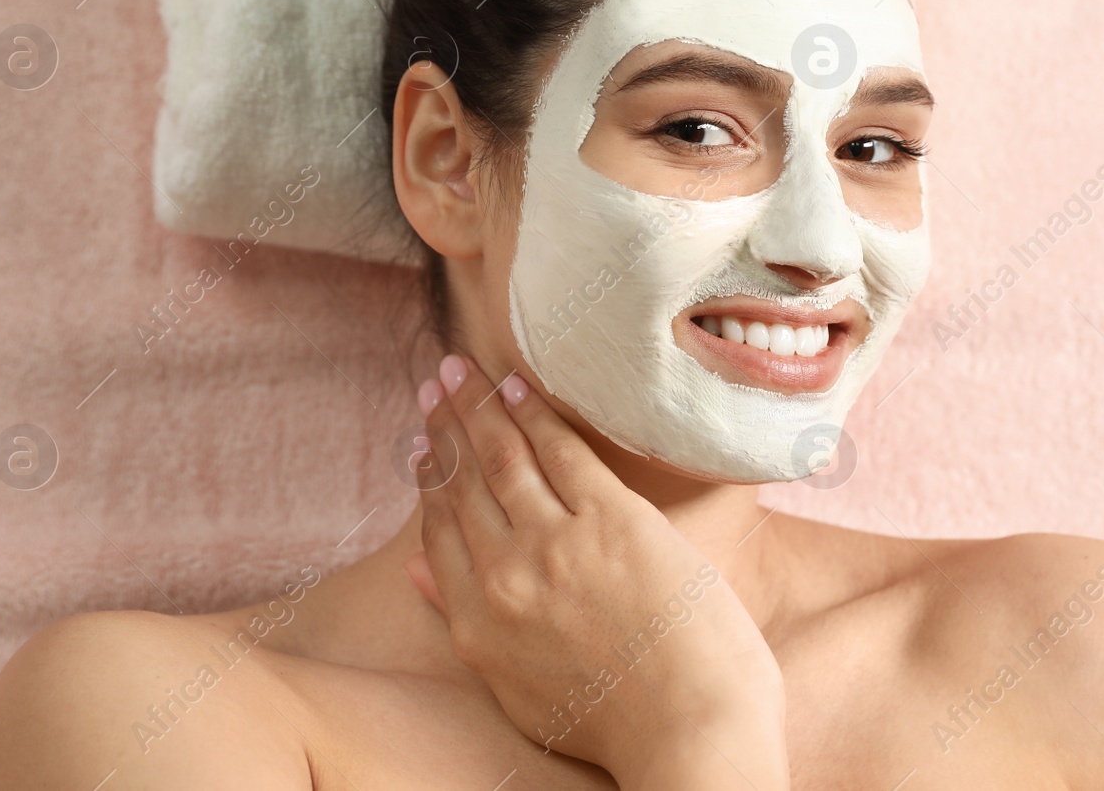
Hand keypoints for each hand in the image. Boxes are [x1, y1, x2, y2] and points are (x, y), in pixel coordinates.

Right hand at [406, 354, 788, 788]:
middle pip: (465, 483)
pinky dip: (535, 414)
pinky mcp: (612, 520)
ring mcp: (556, 543)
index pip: (441, 530)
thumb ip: (464, 621)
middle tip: (438, 381)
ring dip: (479, 405)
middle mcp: (504, 576)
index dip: (429, 478)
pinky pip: (562, 451)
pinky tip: (518, 387)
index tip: (423, 443)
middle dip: (448, 426)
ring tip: (463, 370)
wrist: (687, 734)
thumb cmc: (615, 722)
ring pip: (504, 457)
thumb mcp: (517, 688)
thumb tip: (416, 570)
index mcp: (477, 624)